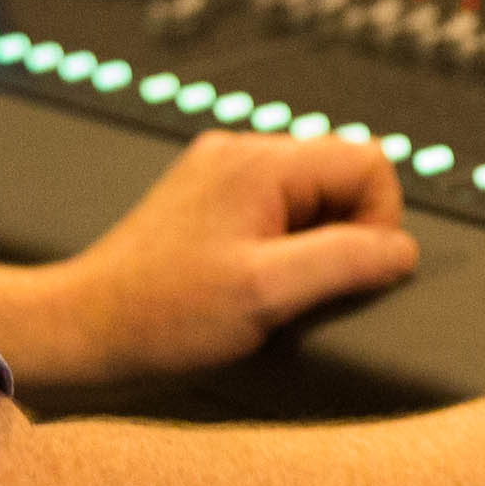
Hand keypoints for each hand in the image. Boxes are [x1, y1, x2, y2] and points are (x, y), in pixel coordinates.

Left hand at [0, 128, 415, 387]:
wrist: (83, 331)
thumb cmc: (160, 316)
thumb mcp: (267, 294)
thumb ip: (345, 262)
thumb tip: (401, 250)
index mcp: (260, 163)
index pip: (369, 161)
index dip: (378, 221)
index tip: (346, 271)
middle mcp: (240, 154)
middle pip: (342, 176)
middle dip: (342, 235)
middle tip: (302, 287)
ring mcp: (220, 175)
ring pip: (311, 197)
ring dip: (309, 246)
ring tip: (269, 290)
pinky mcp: (207, 202)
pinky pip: (276, 212)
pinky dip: (279, 250)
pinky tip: (247, 285)